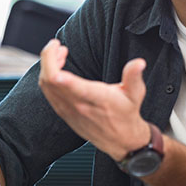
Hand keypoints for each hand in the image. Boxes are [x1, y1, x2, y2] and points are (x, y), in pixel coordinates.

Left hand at [38, 39, 150, 160]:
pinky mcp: (63, 112)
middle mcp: (78, 105)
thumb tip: (139, 63)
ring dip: (48, 66)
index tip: (57, 50)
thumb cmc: (127, 114)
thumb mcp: (135, 94)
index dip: (58, 69)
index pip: (71, 86)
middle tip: (58, 45)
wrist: (120, 140)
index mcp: (96, 99)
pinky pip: (47, 92)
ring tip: (60, 53)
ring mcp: (68, 110)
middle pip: (51, 80)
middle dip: (49, 57)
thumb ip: (134, 76)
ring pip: (46, 86)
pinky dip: (48, 77)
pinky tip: (58, 69)